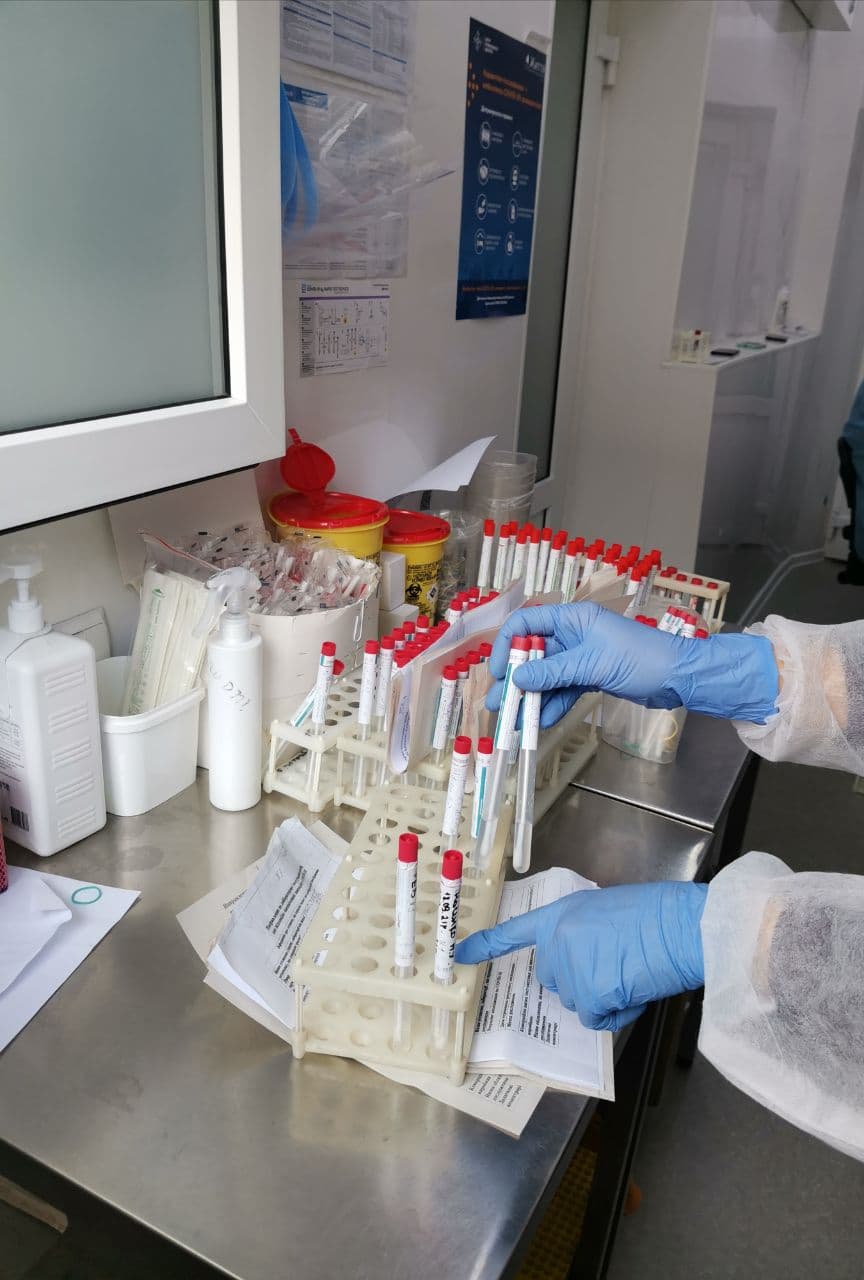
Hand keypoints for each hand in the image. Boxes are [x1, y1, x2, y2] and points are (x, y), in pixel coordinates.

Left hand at [455, 881, 707, 1030]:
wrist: (677, 926)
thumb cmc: (655, 914)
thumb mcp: (605, 909)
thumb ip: (582, 930)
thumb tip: (585, 954)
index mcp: (560, 914)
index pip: (515, 932)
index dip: (487, 945)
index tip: (461, 954)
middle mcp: (556, 941)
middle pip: (552, 978)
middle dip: (578, 978)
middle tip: (613, 965)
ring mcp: (570, 969)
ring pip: (576, 1000)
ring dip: (599, 996)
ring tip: (629, 972)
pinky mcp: (588, 994)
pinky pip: (595, 1018)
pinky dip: (614, 1013)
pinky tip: (632, 989)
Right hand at [486, 603, 777, 727]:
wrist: (679, 677)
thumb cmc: (640, 658)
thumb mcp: (592, 664)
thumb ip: (553, 672)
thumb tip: (516, 679)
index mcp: (573, 618)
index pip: (527, 622)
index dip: (506, 644)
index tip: (497, 671)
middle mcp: (573, 634)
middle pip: (533, 654)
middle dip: (515, 679)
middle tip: (497, 704)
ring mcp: (582, 657)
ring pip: (547, 676)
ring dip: (531, 697)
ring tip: (513, 720)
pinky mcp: (591, 676)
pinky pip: (563, 689)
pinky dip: (552, 704)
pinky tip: (540, 720)